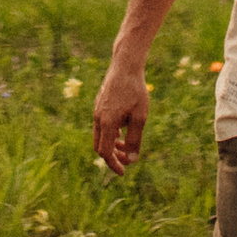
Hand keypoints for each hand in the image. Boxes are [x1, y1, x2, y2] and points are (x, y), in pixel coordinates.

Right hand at [92, 59, 149, 174]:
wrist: (125, 65)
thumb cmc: (135, 90)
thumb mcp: (140, 117)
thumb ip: (135, 140)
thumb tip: (132, 160)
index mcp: (107, 123)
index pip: (105, 153)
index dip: (113, 165)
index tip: (124, 172)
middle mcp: (98, 118)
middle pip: (99, 146)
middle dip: (112, 156)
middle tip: (128, 159)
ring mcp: (97, 110)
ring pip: (100, 136)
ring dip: (112, 144)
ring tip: (128, 144)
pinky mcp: (99, 104)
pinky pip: (101, 125)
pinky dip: (110, 133)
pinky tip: (123, 129)